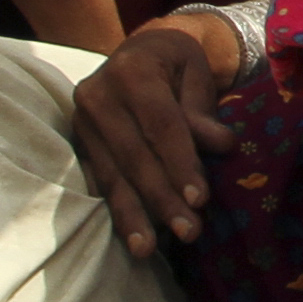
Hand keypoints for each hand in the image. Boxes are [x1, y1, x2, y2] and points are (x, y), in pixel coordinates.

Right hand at [72, 8, 246, 256]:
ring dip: (134, 215)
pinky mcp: (79, 144)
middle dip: (162, 198)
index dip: (180, 163)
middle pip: (134, 155)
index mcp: (131, 69)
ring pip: (112, 175)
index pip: (160, 125)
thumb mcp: (196, 74)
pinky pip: (100, 182)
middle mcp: (97, 94)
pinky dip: (118, 211)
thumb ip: (204, 112)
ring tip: (148, 250)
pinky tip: (132, 236)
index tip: (200, 200)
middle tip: (189, 232)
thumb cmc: (177, 65)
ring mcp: (81, 121)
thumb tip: (223, 145)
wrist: (142, 51)